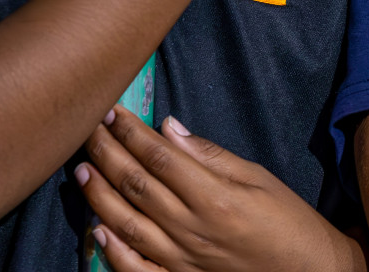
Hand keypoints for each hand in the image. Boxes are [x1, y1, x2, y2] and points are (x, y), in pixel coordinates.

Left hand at [78, 106, 360, 271]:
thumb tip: (168, 128)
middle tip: (88, 130)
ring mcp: (183, 260)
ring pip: (128, 224)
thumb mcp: (257, 176)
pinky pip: (138, 270)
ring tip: (81, 170)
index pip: (159, 157)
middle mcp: (193, 229)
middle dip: (107, 153)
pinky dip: (114, 251)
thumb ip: (210, 154)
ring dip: (100, 195)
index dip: (131, 132)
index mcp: (214, 197)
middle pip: (136, 185)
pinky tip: (97, 230)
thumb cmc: (287, 219)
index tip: (112, 112)